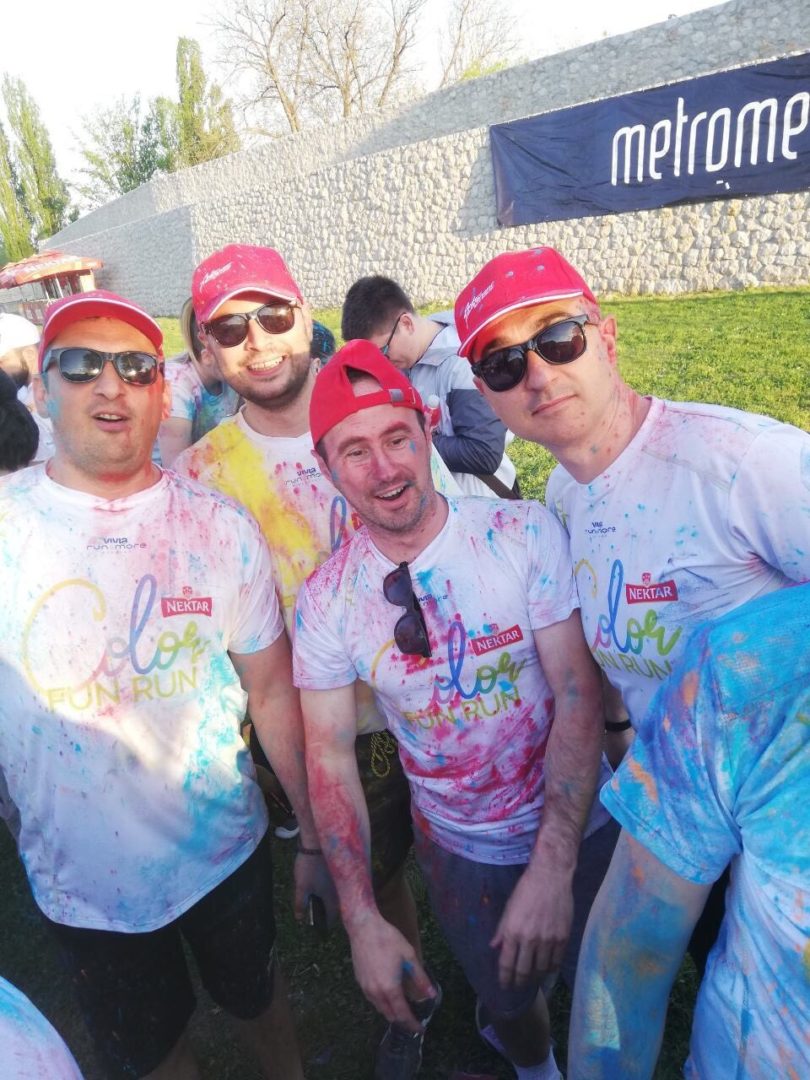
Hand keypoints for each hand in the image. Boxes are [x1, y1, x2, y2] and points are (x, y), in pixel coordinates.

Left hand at [293, 852, 338, 925]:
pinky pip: (338, 884)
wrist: (317, 841)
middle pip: (336, 906)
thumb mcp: (301, 887)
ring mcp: (343, 880)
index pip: (332, 917)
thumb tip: (300, 918)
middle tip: (316, 911)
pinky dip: (331, 887)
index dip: (325, 924)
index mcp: (333, 898)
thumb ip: (300, 904)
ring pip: (337, 894)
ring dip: (328, 898)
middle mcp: (342, 891)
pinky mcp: (341, 870)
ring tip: (315, 896)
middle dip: (326, 910)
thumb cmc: (309, 866)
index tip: (320, 927)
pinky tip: (321, 882)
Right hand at [348, 913, 434, 1031]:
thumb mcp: (409, 956)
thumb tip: (431, 994)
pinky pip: (372, 999)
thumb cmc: (388, 939)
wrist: (364, 927)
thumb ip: (420, 978)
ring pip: (380, 1008)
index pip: (402, 1013)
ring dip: (391, 1012)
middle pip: (390, 1015)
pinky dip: (382, 1002)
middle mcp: (376, 992)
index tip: (421, 1029)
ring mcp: (365, 988)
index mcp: (390, 988)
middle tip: (413, 1019)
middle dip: (402, 1020)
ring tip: (402, 1007)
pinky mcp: (359, 982)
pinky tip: (388, 994)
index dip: (412, 1024)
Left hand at [491, 862, 573, 988]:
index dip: (505, 978)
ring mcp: (548, 940)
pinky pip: (557, 961)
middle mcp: (530, 939)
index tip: (504, 985)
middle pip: (524, 971)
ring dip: (535, 977)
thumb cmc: (526, 889)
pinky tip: (547, 969)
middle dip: (519, 982)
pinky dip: (551, 969)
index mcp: (513, 932)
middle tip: (517, 986)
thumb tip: (494, 947)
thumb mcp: (509, 908)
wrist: (551, 876)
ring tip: (532, 979)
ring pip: (541, 969)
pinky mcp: (563, 937)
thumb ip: (502, 930)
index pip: (507, 964)